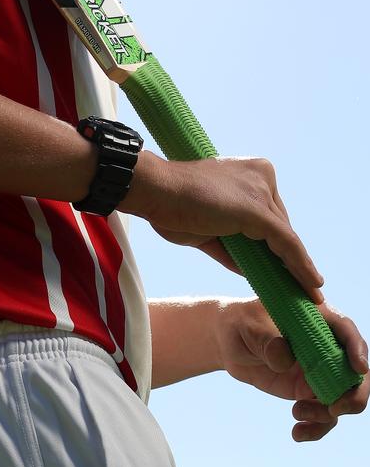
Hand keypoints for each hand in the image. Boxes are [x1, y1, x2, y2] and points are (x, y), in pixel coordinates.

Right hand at [124, 152, 324, 303]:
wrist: (154, 191)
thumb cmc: (172, 206)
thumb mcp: (209, 227)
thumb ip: (233, 245)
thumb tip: (250, 267)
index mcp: (250, 172)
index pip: (270, 215)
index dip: (280, 244)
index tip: (288, 268)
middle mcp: (262, 176)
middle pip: (281, 226)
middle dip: (289, 258)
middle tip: (304, 288)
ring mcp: (260, 192)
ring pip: (287, 237)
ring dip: (300, 268)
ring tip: (312, 294)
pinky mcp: (258, 210)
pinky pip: (286, 243)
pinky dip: (300, 267)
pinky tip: (311, 286)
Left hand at [215, 297, 368, 440]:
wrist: (229, 342)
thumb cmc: (242, 323)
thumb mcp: (250, 327)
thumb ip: (268, 341)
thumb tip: (284, 358)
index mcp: (317, 319)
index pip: (345, 330)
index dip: (357, 348)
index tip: (358, 368)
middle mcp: (325, 346)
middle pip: (356, 370)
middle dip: (355, 394)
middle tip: (334, 409)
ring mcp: (319, 370)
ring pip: (343, 397)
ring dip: (328, 414)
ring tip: (298, 414)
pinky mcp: (309, 390)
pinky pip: (324, 413)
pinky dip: (316, 427)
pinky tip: (297, 433)